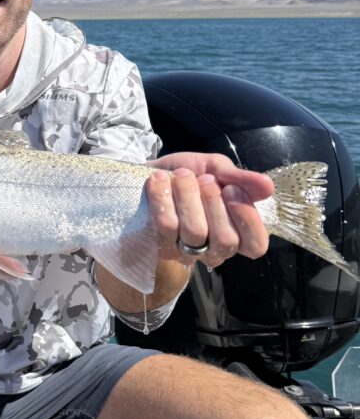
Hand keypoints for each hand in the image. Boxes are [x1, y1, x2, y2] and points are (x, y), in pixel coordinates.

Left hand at [146, 152, 274, 268]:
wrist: (150, 172)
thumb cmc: (189, 174)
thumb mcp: (217, 168)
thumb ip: (241, 178)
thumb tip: (268, 186)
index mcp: (236, 231)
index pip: (255, 244)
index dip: (248, 220)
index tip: (231, 190)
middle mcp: (214, 247)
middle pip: (226, 240)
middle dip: (214, 202)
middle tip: (204, 179)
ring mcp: (186, 250)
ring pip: (195, 232)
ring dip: (188, 195)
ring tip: (181, 175)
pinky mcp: (160, 244)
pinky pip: (166, 225)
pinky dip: (163, 195)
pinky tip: (160, 179)